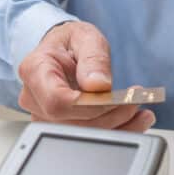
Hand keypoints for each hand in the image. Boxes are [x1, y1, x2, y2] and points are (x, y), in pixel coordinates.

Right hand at [17, 21, 154, 131]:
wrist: (63, 50)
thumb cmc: (70, 42)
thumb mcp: (86, 38)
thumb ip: (93, 58)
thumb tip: (98, 84)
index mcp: (34, 70)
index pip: (57, 101)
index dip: (89, 106)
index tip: (115, 99)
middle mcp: (33, 97)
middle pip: (70, 123)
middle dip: (108, 117)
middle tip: (135, 102)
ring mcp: (42, 115)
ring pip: (79, 134)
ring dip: (115, 127)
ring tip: (140, 113)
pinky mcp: (57, 126)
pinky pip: (85, 136)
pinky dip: (113, 131)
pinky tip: (132, 122)